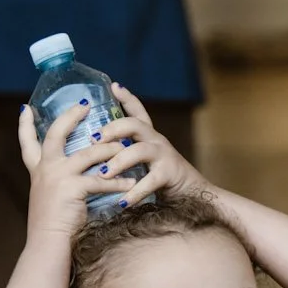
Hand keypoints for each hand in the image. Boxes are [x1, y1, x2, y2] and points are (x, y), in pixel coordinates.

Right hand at [20, 101, 133, 242]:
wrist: (48, 244)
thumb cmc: (53, 226)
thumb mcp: (48, 197)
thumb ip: (56, 183)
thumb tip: (74, 176)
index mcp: (37, 170)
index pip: (27, 142)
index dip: (26, 125)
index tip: (26, 108)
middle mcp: (45, 168)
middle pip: (57, 132)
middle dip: (71, 116)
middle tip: (85, 105)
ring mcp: (58, 176)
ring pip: (88, 153)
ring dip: (110, 150)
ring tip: (125, 148)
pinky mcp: (72, 188)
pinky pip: (101, 180)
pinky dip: (118, 182)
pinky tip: (131, 184)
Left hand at [98, 84, 208, 207]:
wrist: (193, 195)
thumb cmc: (163, 179)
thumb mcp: (144, 161)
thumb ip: (126, 153)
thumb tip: (98, 152)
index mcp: (149, 135)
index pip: (138, 111)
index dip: (127, 97)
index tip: (114, 85)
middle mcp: (156, 140)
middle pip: (134, 124)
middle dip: (112, 129)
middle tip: (94, 139)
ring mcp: (164, 155)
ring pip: (138, 151)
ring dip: (118, 162)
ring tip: (103, 174)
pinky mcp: (169, 173)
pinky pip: (149, 181)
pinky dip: (134, 192)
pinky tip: (121, 202)